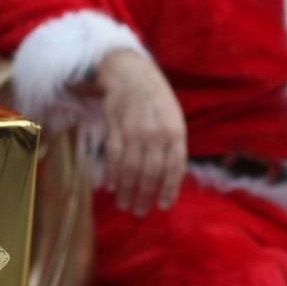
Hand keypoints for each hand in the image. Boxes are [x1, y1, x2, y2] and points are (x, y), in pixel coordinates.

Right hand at [93, 49, 187, 215]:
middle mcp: (156, 133)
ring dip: (126, 190)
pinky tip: (111, 186)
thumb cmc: (157, 101)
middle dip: (144, 196)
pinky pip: (113, 157)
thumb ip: (173, 147)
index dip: (168, 190)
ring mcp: (134, 130)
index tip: (162, 206)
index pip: (174, 168)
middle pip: (150, 173)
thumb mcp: (174, 119)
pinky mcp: (115, 127)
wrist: (132, 74)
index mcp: (175, 132)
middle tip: (138, 211)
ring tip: (124, 204)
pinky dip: (112, 174)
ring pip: (129, 168)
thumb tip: (170, 180)